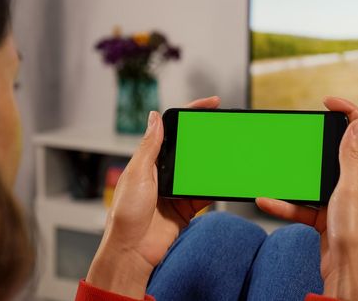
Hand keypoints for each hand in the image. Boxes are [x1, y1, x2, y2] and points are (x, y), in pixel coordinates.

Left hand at [86, 96, 220, 298]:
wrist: (133, 252)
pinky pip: (205, 192)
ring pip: (200, 169)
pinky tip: (226, 179)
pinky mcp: (187, 207)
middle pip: (190, 147)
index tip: (211, 103)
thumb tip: (155, 117)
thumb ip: (149, 147)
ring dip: (214, 161)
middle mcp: (163, 173)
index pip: (172, 129)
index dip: (191, 113)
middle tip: (227, 126)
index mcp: (149, 160)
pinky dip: (215, 186)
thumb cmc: (126, 215)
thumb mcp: (137, 175)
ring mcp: (176, 190)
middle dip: (208, 136)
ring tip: (230, 152)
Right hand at [256, 97, 357, 300]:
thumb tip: (356, 125)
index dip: (350, 110)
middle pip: (339, 150)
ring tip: (280, 165)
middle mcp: (353, 184)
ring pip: (315, 178)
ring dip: (296, 174)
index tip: (328, 102)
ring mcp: (338, 201)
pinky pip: (301, 205)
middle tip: (304, 127)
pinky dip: (284, 203)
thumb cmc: (355, 236)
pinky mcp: (324, 218)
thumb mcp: (350, 190)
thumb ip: (351, 158)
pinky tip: (268, 202)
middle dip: (320, 137)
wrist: (347, 274)